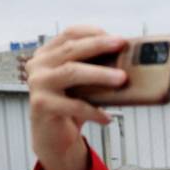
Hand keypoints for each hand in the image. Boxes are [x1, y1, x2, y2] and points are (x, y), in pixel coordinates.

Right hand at [26, 26, 127, 169]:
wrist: (54, 137)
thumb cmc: (71, 106)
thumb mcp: (84, 84)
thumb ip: (96, 70)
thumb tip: (131, 63)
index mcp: (48, 54)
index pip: (70, 34)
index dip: (93, 33)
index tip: (117, 37)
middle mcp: (39, 65)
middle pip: (71, 49)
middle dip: (99, 45)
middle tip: (122, 46)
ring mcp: (38, 84)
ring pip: (72, 72)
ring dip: (100, 74)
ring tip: (122, 78)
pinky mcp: (41, 104)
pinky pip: (74, 105)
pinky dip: (94, 111)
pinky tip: (108, 118)